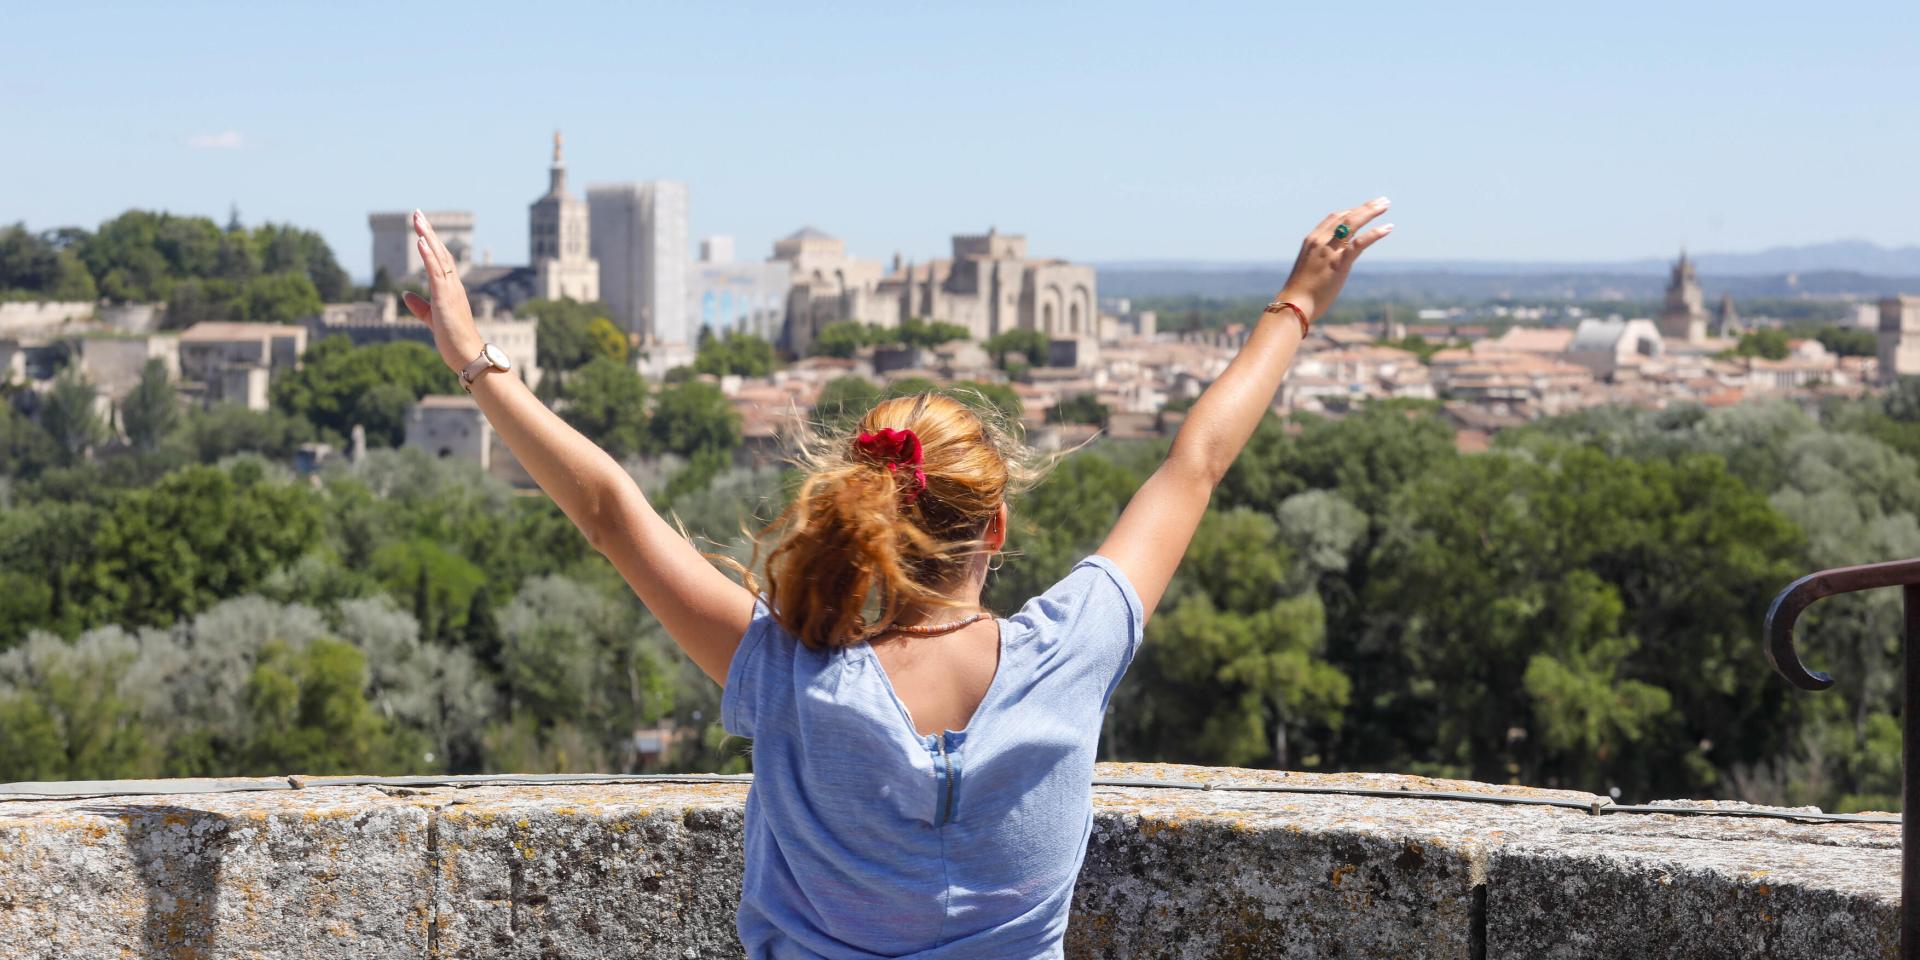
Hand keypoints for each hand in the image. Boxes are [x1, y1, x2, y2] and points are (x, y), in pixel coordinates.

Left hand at [400, 211, 484, 372]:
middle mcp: (453, 286)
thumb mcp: (433, 319)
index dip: (430, 242)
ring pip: (439, 258)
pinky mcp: (446, 298)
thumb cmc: (454, 340)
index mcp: (450, 290)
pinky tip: (421, 242)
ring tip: (417, 220)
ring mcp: (451, 291)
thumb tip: (406, 294)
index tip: (421, 226)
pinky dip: (429, 256)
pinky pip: (436, 273)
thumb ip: (420, 306)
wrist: (468, 355)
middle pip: (440, 252)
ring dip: (427, 237)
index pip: (440, 260)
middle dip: (428, 232)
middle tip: (417, 213)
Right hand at [1275, 197, 1393, 322]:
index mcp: (1311, 241)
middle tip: (1381, 201)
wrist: (1293, 305)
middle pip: (1345, 216)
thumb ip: (1319, 261)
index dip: (1350, 212)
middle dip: (1364, 207)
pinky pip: (1360, 242)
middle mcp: (1320, 241)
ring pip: (1353, 223)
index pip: (1333, 218)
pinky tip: (1388, 228)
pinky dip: (1375, 233)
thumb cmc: (1299, 293)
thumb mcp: (1308, 270)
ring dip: (1371, 212)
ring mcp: (1329, 250)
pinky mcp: (1339, 263)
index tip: (1363, 210)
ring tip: (1385, 204)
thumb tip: (1329, 266)